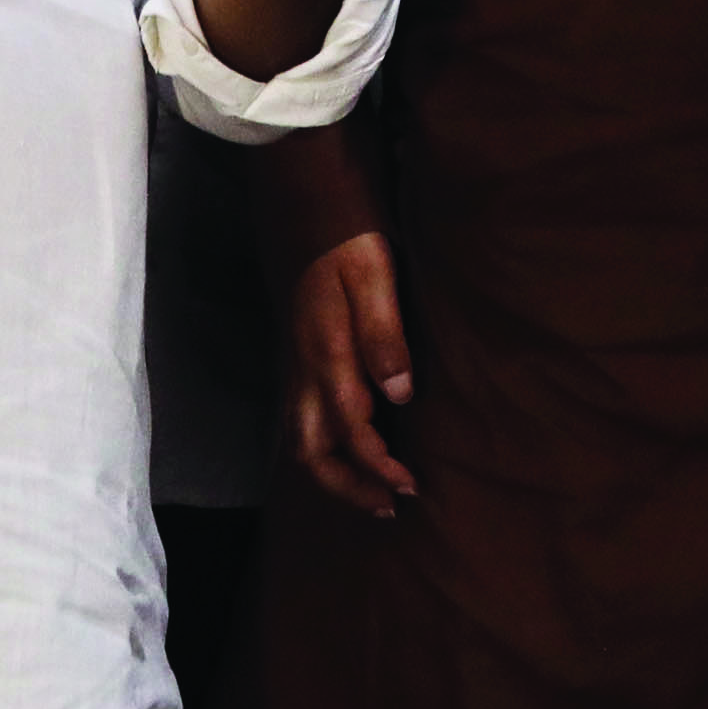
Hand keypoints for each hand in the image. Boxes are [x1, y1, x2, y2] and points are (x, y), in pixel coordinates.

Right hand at [288, 229, 418, 516]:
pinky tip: (349, 449)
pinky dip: (325, 448)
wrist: (306, 201)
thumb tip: (399, 395)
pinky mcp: (298, 356)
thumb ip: (384, 334)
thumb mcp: (373, 274)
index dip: (378, 466)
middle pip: (311, 451)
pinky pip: (302, 419)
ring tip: (373, 492)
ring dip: (334, 473)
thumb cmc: (347, 234)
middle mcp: (304, 368)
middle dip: (346, 487)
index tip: (411, 486)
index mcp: (326, 353)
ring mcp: (296, 363)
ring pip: (301, 439)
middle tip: (388, 506)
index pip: (350, 431)